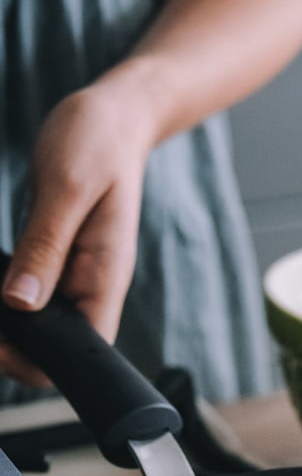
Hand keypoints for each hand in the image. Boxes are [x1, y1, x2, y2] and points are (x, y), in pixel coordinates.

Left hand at [0, 84, 152, 385]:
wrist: (115, 115)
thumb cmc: (98, 142)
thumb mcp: (68, 188)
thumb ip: (45, 247)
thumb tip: (19, 303)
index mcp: (105, 276)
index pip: (86, 349)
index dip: (42, 360)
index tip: (0, 342)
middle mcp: (91, 284)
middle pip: (58, 345)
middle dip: (14, 344)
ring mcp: (73, 274)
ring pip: (38, 321)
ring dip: (5, 320)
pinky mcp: (55, 259)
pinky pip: (28, 291)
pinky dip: (3, 293)